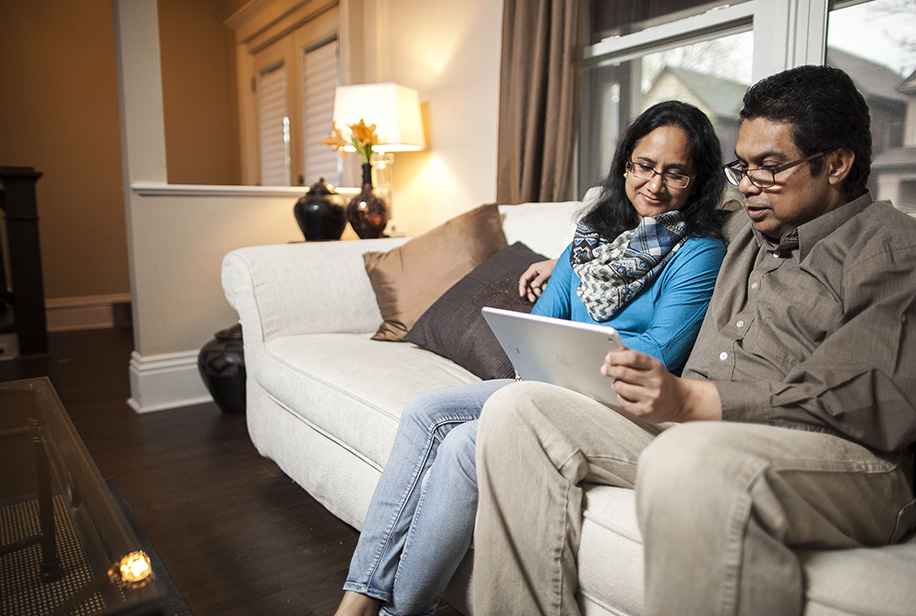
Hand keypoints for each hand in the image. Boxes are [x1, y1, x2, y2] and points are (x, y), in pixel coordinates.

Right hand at [518, 259, 556, 301]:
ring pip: (533, 288)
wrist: (565, 265)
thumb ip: (540, 279)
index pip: (524, 279)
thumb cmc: (556, 265)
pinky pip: (540, 288)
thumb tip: (533, 286)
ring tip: (542, 294)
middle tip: (533, 299)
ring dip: (537, 292)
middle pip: (527, 285)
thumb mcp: (548, 272)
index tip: (522, 294)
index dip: (522, 287)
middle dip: (529, 292)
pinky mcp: (543, 281)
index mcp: (533, 269)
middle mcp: (534, 273)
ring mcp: (538, 278)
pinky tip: (547, 290)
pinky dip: (542, 290)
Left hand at [602, 349, 721, 422]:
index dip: (617, 356)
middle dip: (610, 370)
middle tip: (605, 369)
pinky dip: (620, 396)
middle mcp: (655, 382)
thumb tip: (616, 349)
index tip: (609, 358)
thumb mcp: (653, 365)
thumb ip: (635, 357)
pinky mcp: (644, 411)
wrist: (680, 401)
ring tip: (618, 383)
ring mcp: (650, 398)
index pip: (633, 357)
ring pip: (620, 388)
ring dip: (615, 384)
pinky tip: (625, 394)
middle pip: (623, 372)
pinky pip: (622, 402)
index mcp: (656, 367)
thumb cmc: (662, 380)